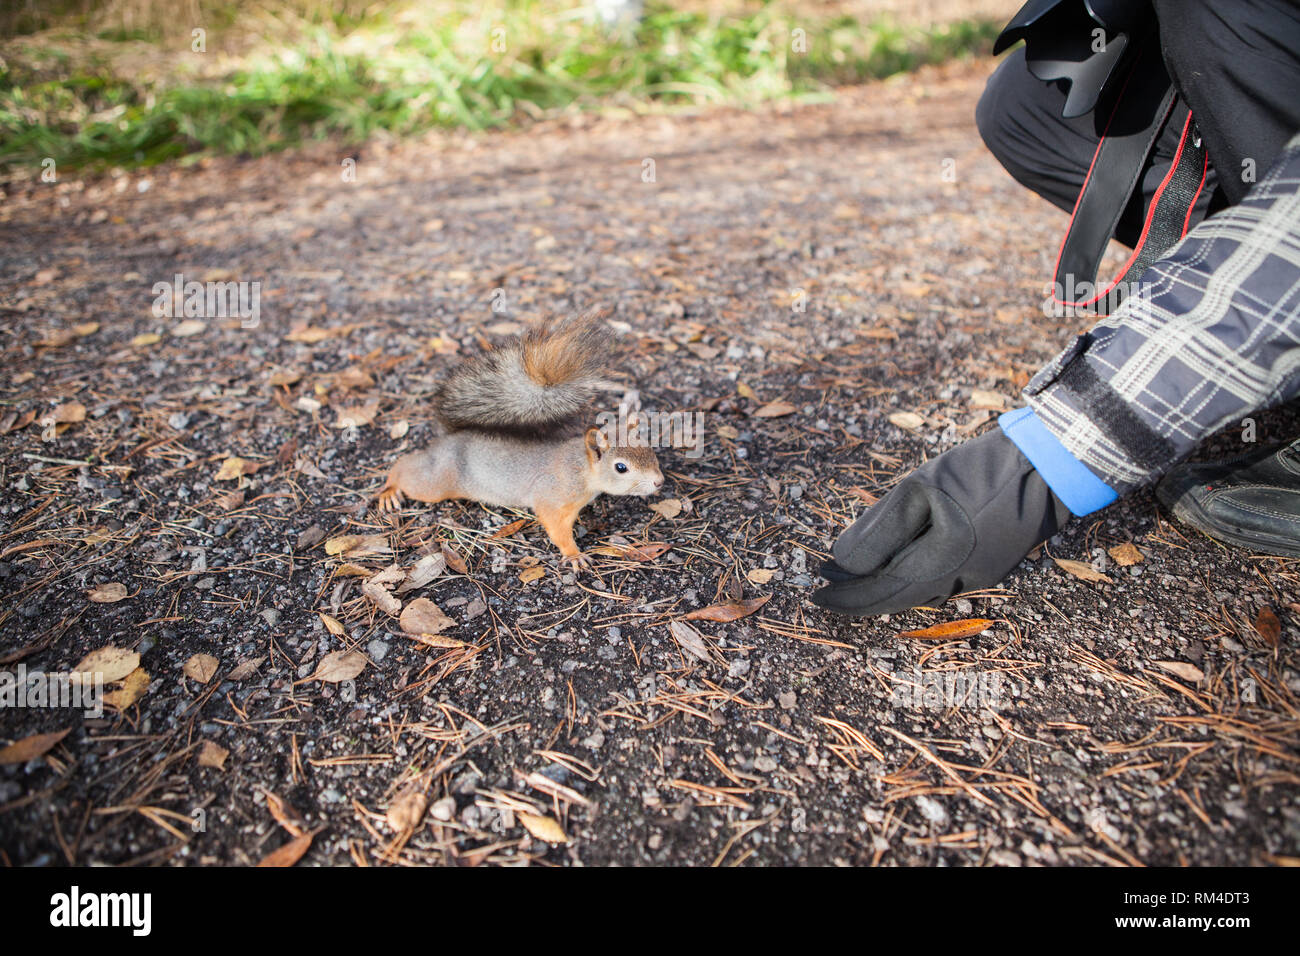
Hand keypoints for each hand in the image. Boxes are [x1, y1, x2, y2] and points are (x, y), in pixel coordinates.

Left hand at [811, 427, 1070, 615]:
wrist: (1050, 466)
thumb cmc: (981, 472)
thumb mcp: (919, 490)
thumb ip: (879, 528)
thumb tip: (842, 561)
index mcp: (939, 565)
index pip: (879, 592)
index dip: (845, 596)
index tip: (815, 594)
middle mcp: (958, 581)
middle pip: (896, 597)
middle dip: (858, 595)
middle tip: (824, 590)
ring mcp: (977, 576)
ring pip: (918, 592)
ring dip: (882, 586)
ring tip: (850, 576)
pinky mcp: (990, 566)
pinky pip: (940, 582)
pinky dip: (910, 577)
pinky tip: (896, 565)